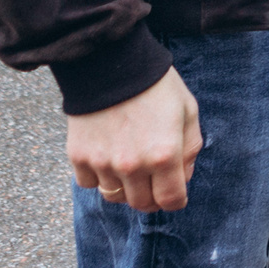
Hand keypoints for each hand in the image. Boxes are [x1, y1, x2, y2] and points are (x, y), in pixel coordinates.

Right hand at [66, 68, 201, 212]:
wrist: (111, 63)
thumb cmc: (156, 86)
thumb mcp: (188, 112)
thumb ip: (190, 149)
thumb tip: (183, 178)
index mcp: (164, 155)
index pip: (170, 200)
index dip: (176, 200)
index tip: (174, 193)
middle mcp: (132, 165)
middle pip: (141, 204)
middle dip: (152, 196)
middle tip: (154, 181)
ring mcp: (103, 163)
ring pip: (115, 197)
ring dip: (125, 187)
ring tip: (130, 164)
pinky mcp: (79, 156)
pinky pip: (89, 184)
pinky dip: (99, 177)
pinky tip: (107, 156)